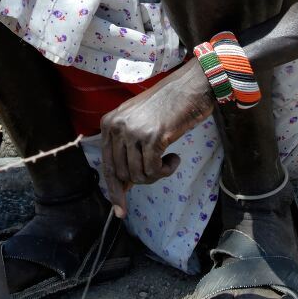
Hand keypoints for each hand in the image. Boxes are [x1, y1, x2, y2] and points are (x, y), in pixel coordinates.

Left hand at [100, 59, 214, 217]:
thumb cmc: (167, 106)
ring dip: (156, 174)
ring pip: (139, 175)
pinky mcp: (153, 137)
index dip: (115, 190)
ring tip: (168, 160)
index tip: (120, 211)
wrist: (190, 87)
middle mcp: (117, 126)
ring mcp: (134, 131)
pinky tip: (175, 157)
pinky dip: (166, 170)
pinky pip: (154, 170)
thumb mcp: (138, 123)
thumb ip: (126, 150)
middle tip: (159, 168)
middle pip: (123, 174)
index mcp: (109, 122)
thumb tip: (123, 185)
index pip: (107, 165)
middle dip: (142, 179)